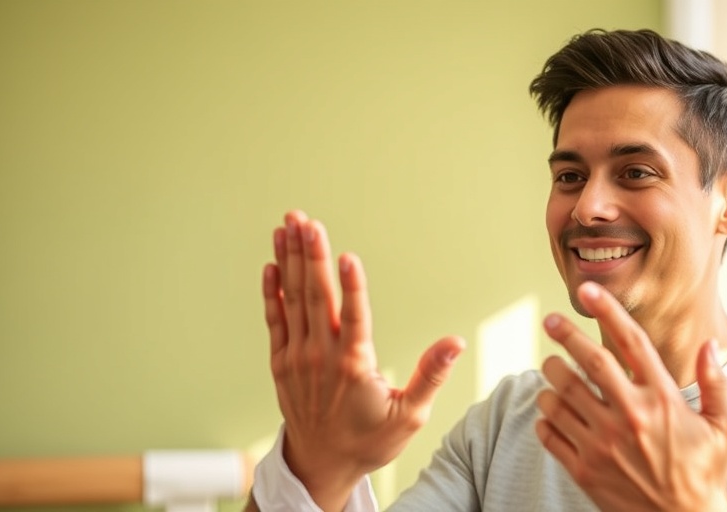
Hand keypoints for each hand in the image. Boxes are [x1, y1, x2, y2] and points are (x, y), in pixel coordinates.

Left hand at [263, 210, 464, 509]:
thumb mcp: (410, 416)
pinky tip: (272, 263)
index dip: (352, 286)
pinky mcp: (281, 362)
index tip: (348, 256)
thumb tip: (456, 343)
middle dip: (312, 256)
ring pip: (292, 300)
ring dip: (290, 261)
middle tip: (308, 221)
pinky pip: (274, 319)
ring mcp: (297, 358)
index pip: (354, 319)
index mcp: (355, 368)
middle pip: (317, 298)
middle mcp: (321, 358)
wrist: (322, 465)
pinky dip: (271, 291)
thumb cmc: (370, 440)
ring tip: (289, 225)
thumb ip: (430, 375)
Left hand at [535, 281, 726, 511]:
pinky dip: (544, 417)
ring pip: (560, 396)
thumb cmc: (705, 472)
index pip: (631, 342)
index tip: (587, 290)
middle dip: (565, 335)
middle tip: (550, 321)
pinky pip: (550, 433)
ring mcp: (603, 445)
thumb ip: (716, 383)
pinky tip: (550, 410)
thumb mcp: (724, 427)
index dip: (607, 310)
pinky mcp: (584, 470)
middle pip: (588, 362)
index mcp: (663, 400)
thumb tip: (708, 343)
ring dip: (550, 376)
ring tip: (551, 369)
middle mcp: (630, 417)